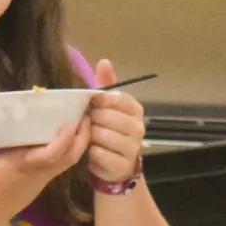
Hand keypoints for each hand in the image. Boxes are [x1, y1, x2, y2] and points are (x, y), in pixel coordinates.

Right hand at [0, 109, 87, 221]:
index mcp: (24, 166)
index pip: (51, 154)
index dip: (65, 138)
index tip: (73, 120)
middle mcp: (40, 172)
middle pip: (71, 158)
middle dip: (82, 137)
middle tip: (86, 117)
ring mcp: (45, 178)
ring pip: (71, 162)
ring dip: (80, 143)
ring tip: (81, 124)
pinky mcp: (45, 181)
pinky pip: (64, 164)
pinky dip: (71, 149)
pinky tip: (69, 137)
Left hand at [83, 59, 144, 185]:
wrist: (116, 164)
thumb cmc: (109, 130)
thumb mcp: (108, 107)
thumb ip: (105, 86)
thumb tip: (104, 61)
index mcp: (135, 109)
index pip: (115, 98)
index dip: (98, 102)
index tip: (91, 106)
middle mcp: (138, 127)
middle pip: (104, 116)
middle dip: (91, 120)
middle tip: (88, 124)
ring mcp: (132, 147)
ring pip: (99, 134)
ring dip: (88, 136)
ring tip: (89, 138)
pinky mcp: (122, 164)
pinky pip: (97, 153)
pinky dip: (89, 153)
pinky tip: (92, 153)